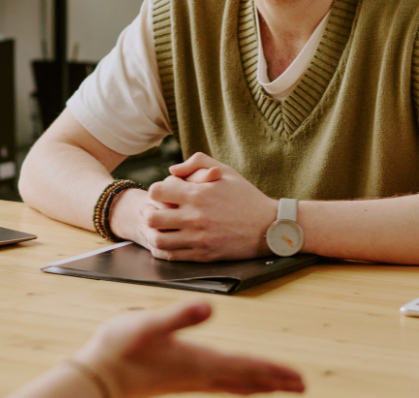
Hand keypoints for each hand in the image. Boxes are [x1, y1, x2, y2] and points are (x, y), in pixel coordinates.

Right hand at [73, 300, 303, 396]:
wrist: (97, 378)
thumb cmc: (120, 349)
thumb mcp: (149, 324)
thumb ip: (179, 316)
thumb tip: (210, 307)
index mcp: (199, 361)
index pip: (245, 366)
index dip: (273, 371)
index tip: (298, 379)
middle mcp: (198, 374)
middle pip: (245, 380)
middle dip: (273, 381)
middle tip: (300, 386)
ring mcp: (188, 379)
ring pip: (233, 384)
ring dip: (256, 384)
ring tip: (274, 386)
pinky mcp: (177, 380)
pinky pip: (218, 383)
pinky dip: (234, 383)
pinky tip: (230, 380)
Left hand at [139, 152, 277, 260]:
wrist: (269, 227)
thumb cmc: (246, 196)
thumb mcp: (225, 171)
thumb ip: (196, 162)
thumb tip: (171, 169)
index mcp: (198, 195)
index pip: (157, 191)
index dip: (156, 191)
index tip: (163, 193)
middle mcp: (195, 217)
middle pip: (152, 217)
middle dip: (149, 212)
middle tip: (154, 211)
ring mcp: (198, 238)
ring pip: (158, 239)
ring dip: (152, 233)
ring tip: (155, 228)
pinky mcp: (203, 255)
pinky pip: (171, 256)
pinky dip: (161, 249)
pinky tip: (163, 242)